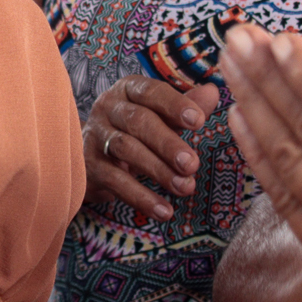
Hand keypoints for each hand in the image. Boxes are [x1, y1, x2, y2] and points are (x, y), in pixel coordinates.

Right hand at [82, 76, 216, 221]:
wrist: (93, 155)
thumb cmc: (137, 130)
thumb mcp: (161, 116)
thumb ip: (186, 106)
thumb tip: (213, 92)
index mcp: (128, 90)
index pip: (151, 91)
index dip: (174, 105)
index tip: (199, 121)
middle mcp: (108, 107)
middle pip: (137, 121)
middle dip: (167, 143)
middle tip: (191, 164)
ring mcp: (94, 135)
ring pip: (125, 149)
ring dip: (157, 170)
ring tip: (185, 187)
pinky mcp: (88, 164)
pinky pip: (114, 180)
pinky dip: (140, 196)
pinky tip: (163, 210)